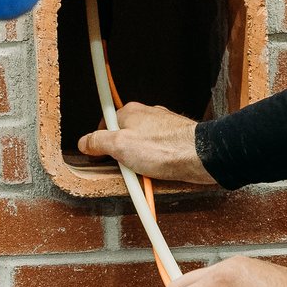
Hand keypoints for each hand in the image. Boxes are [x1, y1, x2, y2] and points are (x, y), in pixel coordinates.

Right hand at [78, 102, 212, 186]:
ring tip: (144, 173)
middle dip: (122, 154)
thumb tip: (85, 142)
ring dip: (140, 161)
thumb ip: (98, 142)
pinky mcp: (175, 140)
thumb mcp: (120, 146)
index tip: (98, 156)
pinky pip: (158, 153)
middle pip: (124, 136)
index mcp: (130, 112)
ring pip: (142, 146)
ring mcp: (162, 127)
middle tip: (124, 168)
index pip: (106, 125)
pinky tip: (158, 173)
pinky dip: (156, 163)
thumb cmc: (164, 148)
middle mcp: (147, 116)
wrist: (200, 156)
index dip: (101, 143)